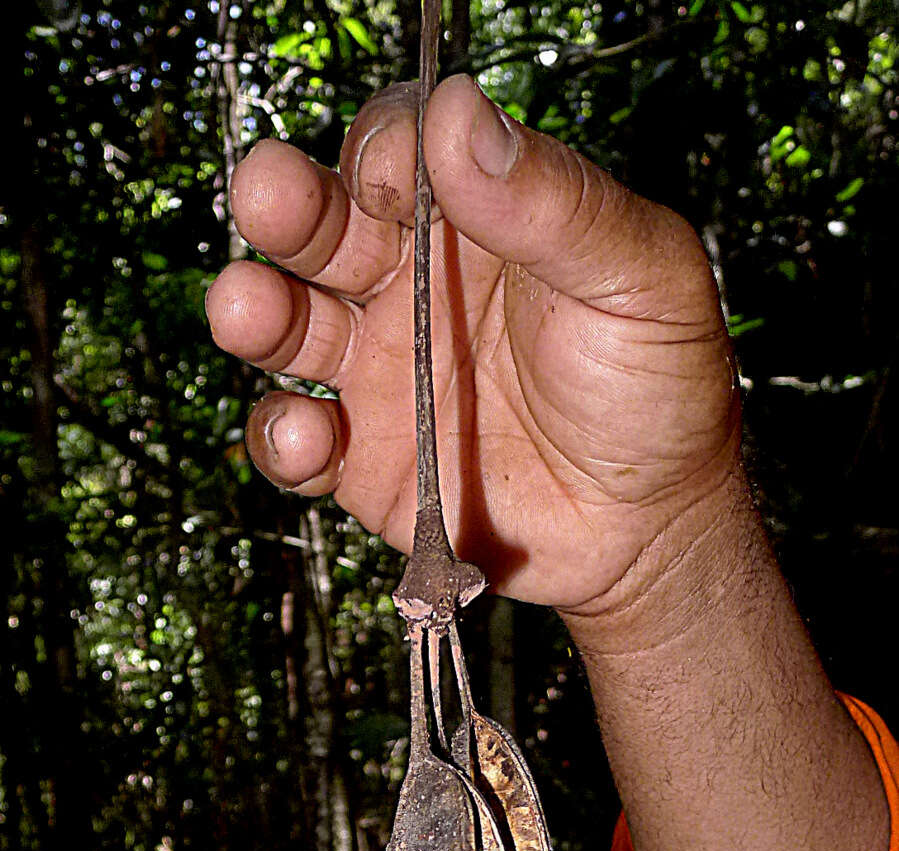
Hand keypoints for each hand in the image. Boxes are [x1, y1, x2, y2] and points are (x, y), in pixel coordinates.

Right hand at [206, 76, 739, 615]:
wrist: (649, 532)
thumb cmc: (658, 393)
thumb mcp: (640, 279)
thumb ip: (556, 202)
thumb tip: (462, 112)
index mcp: (480, 222)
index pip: (402, 153)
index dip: (385, 153)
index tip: (396, 179)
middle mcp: (415, 286)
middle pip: (321, 224)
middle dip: (285, 205)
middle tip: (271, 198)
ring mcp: (382, 372)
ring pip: (286, 324)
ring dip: (255, 311)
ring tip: (249, 313)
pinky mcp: (364, 459)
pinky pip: (294, 439)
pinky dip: (281, 435)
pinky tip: (311, 435)